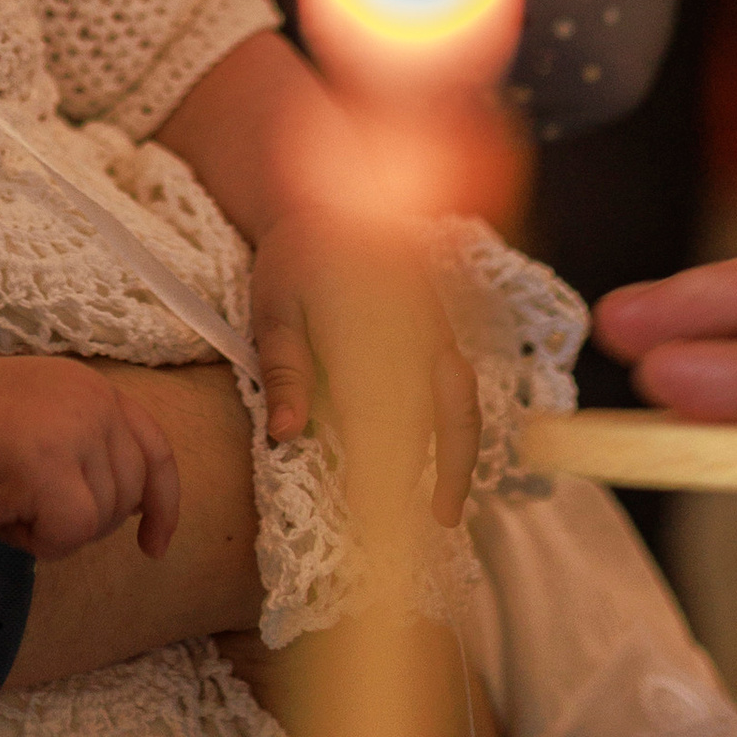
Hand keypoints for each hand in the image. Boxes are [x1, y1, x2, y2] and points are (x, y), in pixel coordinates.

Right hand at [0, 354, 182, 559]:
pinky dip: (40, 541)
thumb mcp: (38, 422)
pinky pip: (72, 534)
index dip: (163, 502)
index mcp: (93, 389)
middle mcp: (96, 402)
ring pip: (101, 520)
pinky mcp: (53, 467)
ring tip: (4, 497)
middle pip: (129, 495)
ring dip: (53, 529)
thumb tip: (130, 504)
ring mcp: (79, 431)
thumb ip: (83, 447)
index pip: (154, 449)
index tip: (154, 543)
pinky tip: (4, 515)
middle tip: (23, 504)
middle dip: (84, 519)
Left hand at [250, 207, 482, 524]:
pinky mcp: (444, 330)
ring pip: (460, 406)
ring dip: (457, 462)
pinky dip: (462, 432)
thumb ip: (285, 371)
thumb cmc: (294, 259)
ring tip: (446, 515)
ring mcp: (436, 330)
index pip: (376, 416)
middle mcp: (413, 332)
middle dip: (419, 483)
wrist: (332, 197)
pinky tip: (450, 465)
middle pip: (426, 420)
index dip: (374, 471)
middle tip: (405, 540)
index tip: (364, 516)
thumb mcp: (273, 308)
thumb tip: (286, 438)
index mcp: (368, 327)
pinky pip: (463, 388)